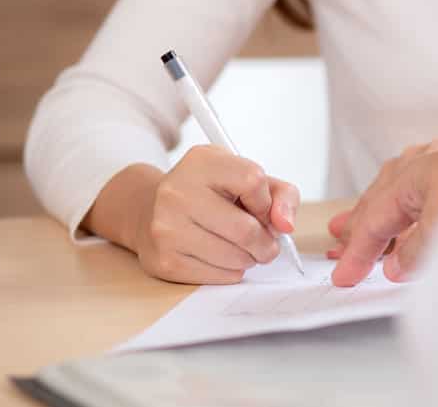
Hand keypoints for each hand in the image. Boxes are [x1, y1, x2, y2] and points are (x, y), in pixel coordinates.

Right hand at [130, 145, 299, 283]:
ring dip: (250, 258)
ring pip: (235, 257)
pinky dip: (232, 271)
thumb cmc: (212, 194)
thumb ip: (281, 195)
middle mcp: (178, 191)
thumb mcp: (247, 178)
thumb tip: (285, 225)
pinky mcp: (164, 260)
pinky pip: (218, 276)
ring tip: (243, 249)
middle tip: (266, 244)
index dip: (266, 201)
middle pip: (245, 229)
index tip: (262, 209)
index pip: (253, 180)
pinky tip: (222, 257)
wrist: (152, 210)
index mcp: (202, 162)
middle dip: (266, 243)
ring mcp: (167, 227)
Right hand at [328, 140, 437, 286]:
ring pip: (400, 183)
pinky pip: (422, 176)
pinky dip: (406, 192)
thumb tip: (398, 264)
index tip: (343, 275)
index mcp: (415, 175)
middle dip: (359, 223)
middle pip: (382, 196)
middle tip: (338, 242)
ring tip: (362, 218)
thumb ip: (417, 250)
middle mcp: (429, 162)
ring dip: (379, 205)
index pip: (375, 219)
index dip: (357, 251)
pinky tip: (411, 195)